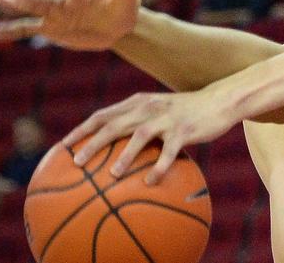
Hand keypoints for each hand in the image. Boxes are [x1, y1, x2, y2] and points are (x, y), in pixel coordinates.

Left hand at [64, 87, 237, 184]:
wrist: (220, 101)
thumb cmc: (186, 111)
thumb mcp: (159, 109)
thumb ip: (137, 121)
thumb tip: (113, 146)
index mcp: (138, 102)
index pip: (103, 115)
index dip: (82, 130)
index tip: (63, 146)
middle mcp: (148, 107)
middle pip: (114, 124)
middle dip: (92, 143)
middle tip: (76, 163)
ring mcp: (167, 118)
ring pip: (140, 136)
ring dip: (124, 155)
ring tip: (112, 175)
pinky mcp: (185, 130)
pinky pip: (169, 151)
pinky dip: (159, 166)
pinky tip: (151, 182)